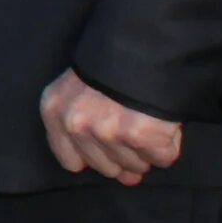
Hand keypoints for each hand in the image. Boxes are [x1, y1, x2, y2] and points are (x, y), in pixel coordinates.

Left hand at [41, 69, 183, 183]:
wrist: (142, 44)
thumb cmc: (110, 67)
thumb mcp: (79, 89)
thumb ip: (89, 134)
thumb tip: (127, 178)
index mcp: (54, 111)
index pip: (70, 161)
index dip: (94, 157)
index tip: (106, 145)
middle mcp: (75, 123)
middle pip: (105, 168)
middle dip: (123, 155)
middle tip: (132, 129)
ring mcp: (106, 131)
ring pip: (134, 166)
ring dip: (145, 150)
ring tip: (146, 120)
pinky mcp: (139, 135)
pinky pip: (161, 159)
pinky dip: (168, 146)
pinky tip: (163, 124)